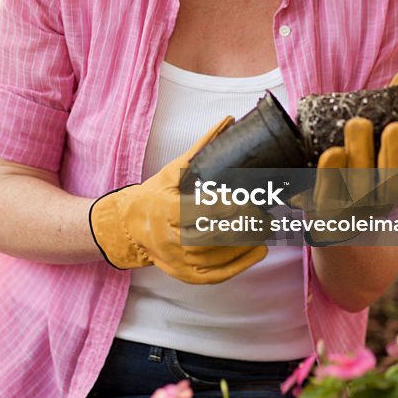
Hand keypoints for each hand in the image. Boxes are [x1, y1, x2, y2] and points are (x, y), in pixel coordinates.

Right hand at [88, 118, 267, 282]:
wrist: (128, 228)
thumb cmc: (154, 196)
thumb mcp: (174, 170)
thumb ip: (203, 148)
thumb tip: (228, 122)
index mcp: (166, 210)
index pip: (203, 209)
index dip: (230, 205)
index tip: (252, 197)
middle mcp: (170, 239)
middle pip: (214, 234)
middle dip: (244, 224)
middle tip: (266, 212)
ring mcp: (177, 261)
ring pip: (219, 255)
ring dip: (248, 242)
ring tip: (269, 227)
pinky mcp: (185, 275)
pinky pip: (217, 274)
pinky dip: (241, 263)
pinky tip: (259, 250)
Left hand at [304, 69, 397, 245]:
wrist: (322, 194)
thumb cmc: (359, 154)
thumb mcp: (380, 128)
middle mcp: (380, 201)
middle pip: (395, 186)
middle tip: (396, 126)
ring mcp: (351, 207)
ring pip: (363, 189)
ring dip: (362, 154)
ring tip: (358, 123)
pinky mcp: (323, 209)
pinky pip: (327, 195)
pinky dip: (331, 174)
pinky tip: (332, 152)